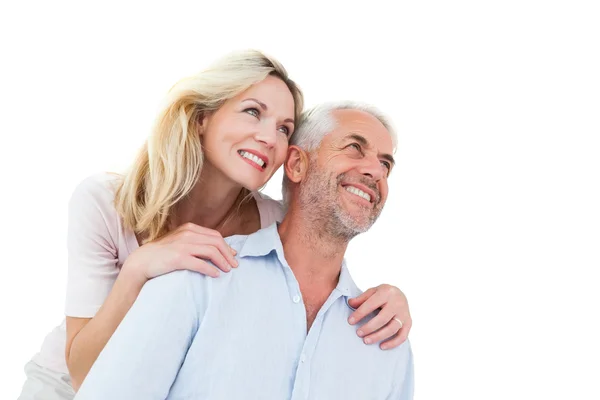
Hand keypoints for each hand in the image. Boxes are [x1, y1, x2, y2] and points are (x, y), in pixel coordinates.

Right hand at [122, 223, 237, 283]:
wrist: (141, 262)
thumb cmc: (162, 254)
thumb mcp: (179, 241)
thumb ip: (194, 242)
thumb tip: (214, 249)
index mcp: (189, 228)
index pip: (215, 235)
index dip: (226, 246)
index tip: (233, 256)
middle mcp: (187, 234)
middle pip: (216, 242)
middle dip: (228, 254)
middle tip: (234, 266)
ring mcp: (183, 245)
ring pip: (211, 251)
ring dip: (222, 261)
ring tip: (227, 270)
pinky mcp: (178, 258)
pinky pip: (200, 263)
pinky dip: (211, 269)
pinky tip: (215, 275)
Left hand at [347, 284, 411, 349]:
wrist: (400, 294)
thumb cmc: (383, 294)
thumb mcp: (372, 291)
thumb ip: (361, 298)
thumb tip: (350, 303)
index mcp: (387, 292)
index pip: (371, 304)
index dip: (360, 314)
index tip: (350, 321)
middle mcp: (398, 303)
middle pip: (383, 319)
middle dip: (369, 327)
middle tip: (358, 333)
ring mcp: (404, 313)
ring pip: (392, 328)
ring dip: (378, 336)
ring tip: (366, 341)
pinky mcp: (409, 322)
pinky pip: (402, 336)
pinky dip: (392, 343)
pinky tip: (382, 346)